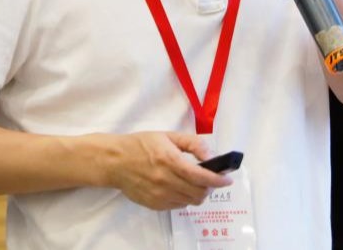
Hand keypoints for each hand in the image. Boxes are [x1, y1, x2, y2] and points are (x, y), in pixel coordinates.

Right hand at [105, 131, 231, 210]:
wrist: (115, 161)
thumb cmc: (142, 144)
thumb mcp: (168, 136)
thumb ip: (193, 144)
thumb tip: (211, 156)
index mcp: (170, 160)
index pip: (201, 177)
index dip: (218, 180)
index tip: (227, 180)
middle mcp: (166, 181)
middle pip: (199, 193)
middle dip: (210, 188)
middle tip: (211, 180)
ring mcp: (160, 196)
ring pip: (190, 202)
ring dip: (198, 194)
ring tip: (196, 184)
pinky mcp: (154, 205)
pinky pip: (178, 206)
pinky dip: (185, 198)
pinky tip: (180, 187)